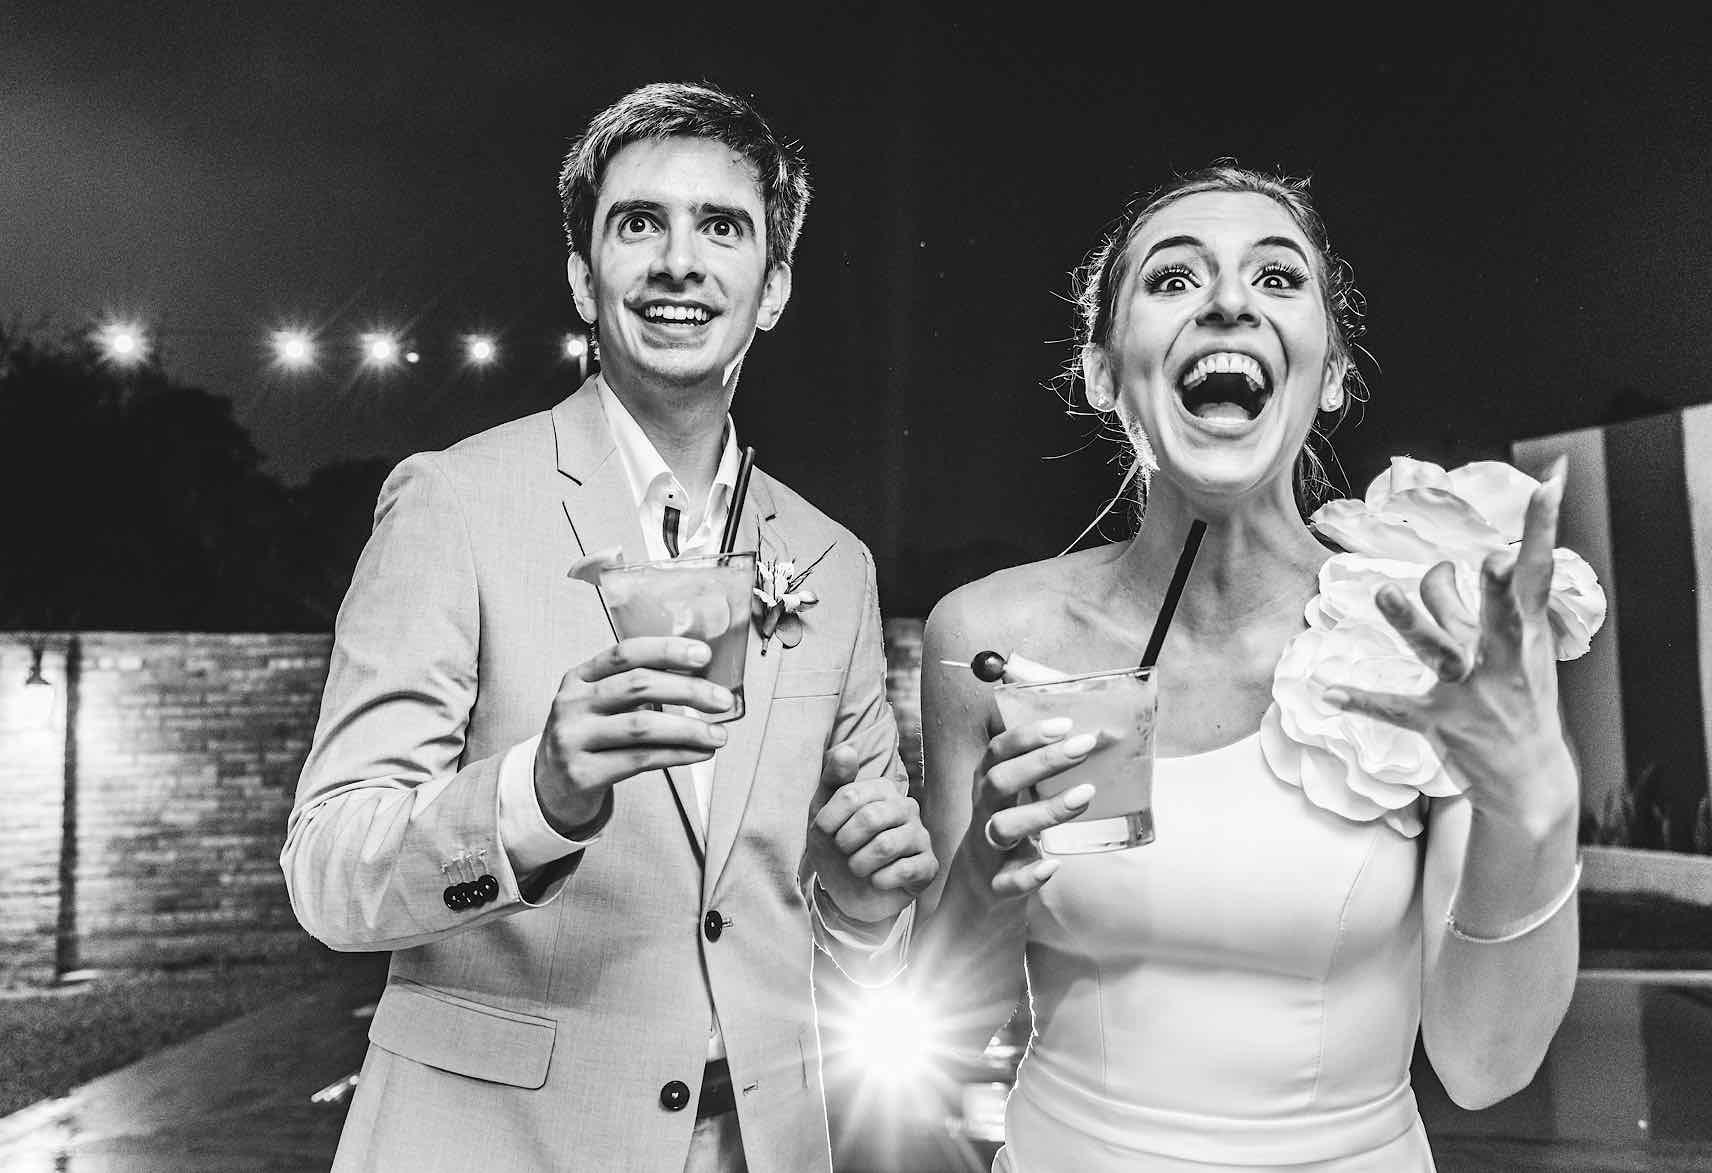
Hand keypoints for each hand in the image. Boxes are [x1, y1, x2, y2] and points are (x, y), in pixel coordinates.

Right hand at [533, 637, 733, 834]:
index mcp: (579, 677)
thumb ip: (635, 688)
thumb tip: (702, 679)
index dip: (666, 650)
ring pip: (641, 726)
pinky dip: (677, 755)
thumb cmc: (588, 737)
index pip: (625, 653)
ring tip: (719, 735)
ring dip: (689, 729)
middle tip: (722, 700)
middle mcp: (572, 704)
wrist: (548, 786)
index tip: (703, 655)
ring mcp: (573, 739)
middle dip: (688, 690)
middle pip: (637, 686)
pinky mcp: (582, 774)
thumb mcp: (598, 703)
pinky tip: (699, 753)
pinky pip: (640, 760)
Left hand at [809, 743, 937, 924]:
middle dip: (845, 842)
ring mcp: (921, 836)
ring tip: (857, 868)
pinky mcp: (929, 866)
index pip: (849, 796)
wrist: (848, 893)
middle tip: (843, 852)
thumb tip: (846, 750)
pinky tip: (877, 881)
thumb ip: (832, 780)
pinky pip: (905, 871)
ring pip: (885, 846)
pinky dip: (880, 880)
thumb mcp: (824, 814)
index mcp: (883, 790)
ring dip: (860, 864)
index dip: (828, 821)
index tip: (825, 833)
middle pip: (869, 818)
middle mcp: (907, 808)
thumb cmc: (837, 847)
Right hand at [967, 717, 1097, 899]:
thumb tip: (1093, 741)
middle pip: (1000, 781)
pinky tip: (1053, 864)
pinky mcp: (996, 887)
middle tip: (1083, 746)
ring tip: (1085, 795)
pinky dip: (1029, 875)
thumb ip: (1040, 777)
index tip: (1064, 724)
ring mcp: (987, 852)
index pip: (997, 753)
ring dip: (1045, 810)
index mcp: (987, 790)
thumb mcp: (1013, 802)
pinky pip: (1007, 882)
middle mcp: (983, 815)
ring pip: (1003, 827)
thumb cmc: (1006, 838)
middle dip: (1041, 761)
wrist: (976, 899)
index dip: (1026, 736)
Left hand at [1326, 460, 1577, 827]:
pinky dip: (1361, 700)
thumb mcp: (1507, 652)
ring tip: (1383, 593)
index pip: (1535, 575)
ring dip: (1411, 622)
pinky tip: (1327, 690)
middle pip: (1501, 617)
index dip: (1542, 529)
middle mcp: (1503, 660)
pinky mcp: (1441, 722)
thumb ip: (1469, 608)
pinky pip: (1395, 707)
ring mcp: (1473, 692)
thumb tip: (1439, 568)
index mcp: (1524, 636)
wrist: (1530, 777)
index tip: (1550, 483)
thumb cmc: (1517, 699)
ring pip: (1439, 652)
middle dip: (1497, 593)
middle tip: (1491, 562)